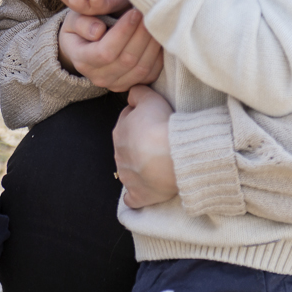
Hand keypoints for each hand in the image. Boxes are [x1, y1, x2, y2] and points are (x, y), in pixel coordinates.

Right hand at [58, 9, 162, 91]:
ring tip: (155, 23)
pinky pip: (151, 74)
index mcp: (82, 60)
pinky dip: (158, 56)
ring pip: (141, 68)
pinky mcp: (132, 85)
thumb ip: (83, 23)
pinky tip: (158, 37)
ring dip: (152, 44)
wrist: (86, 44)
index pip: (105, 52)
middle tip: (149, 13)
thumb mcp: (75, 19)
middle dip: (142, 35)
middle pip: (127, 60)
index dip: (123, 32)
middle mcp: (98, 77)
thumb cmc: (83, 26)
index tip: (134, 12)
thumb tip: (98, 31)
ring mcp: (116, 84)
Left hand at [114, 85, 177, 208]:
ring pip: (129, 171)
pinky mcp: (138, 195)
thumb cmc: (161, 125)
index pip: (127, 122)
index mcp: (119, 131)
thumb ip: (137, 93)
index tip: (154, 122)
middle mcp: (119, 155)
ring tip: (159, 165)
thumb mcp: (150, 98)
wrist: (172, 155)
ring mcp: (127, 177)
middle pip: (128, 146)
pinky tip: (144, 192)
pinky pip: (132, 198)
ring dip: (140, 168)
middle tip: (160, 142)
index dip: (141, 120)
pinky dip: (136, 196)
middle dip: (140, 144)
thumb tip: (132, 95)